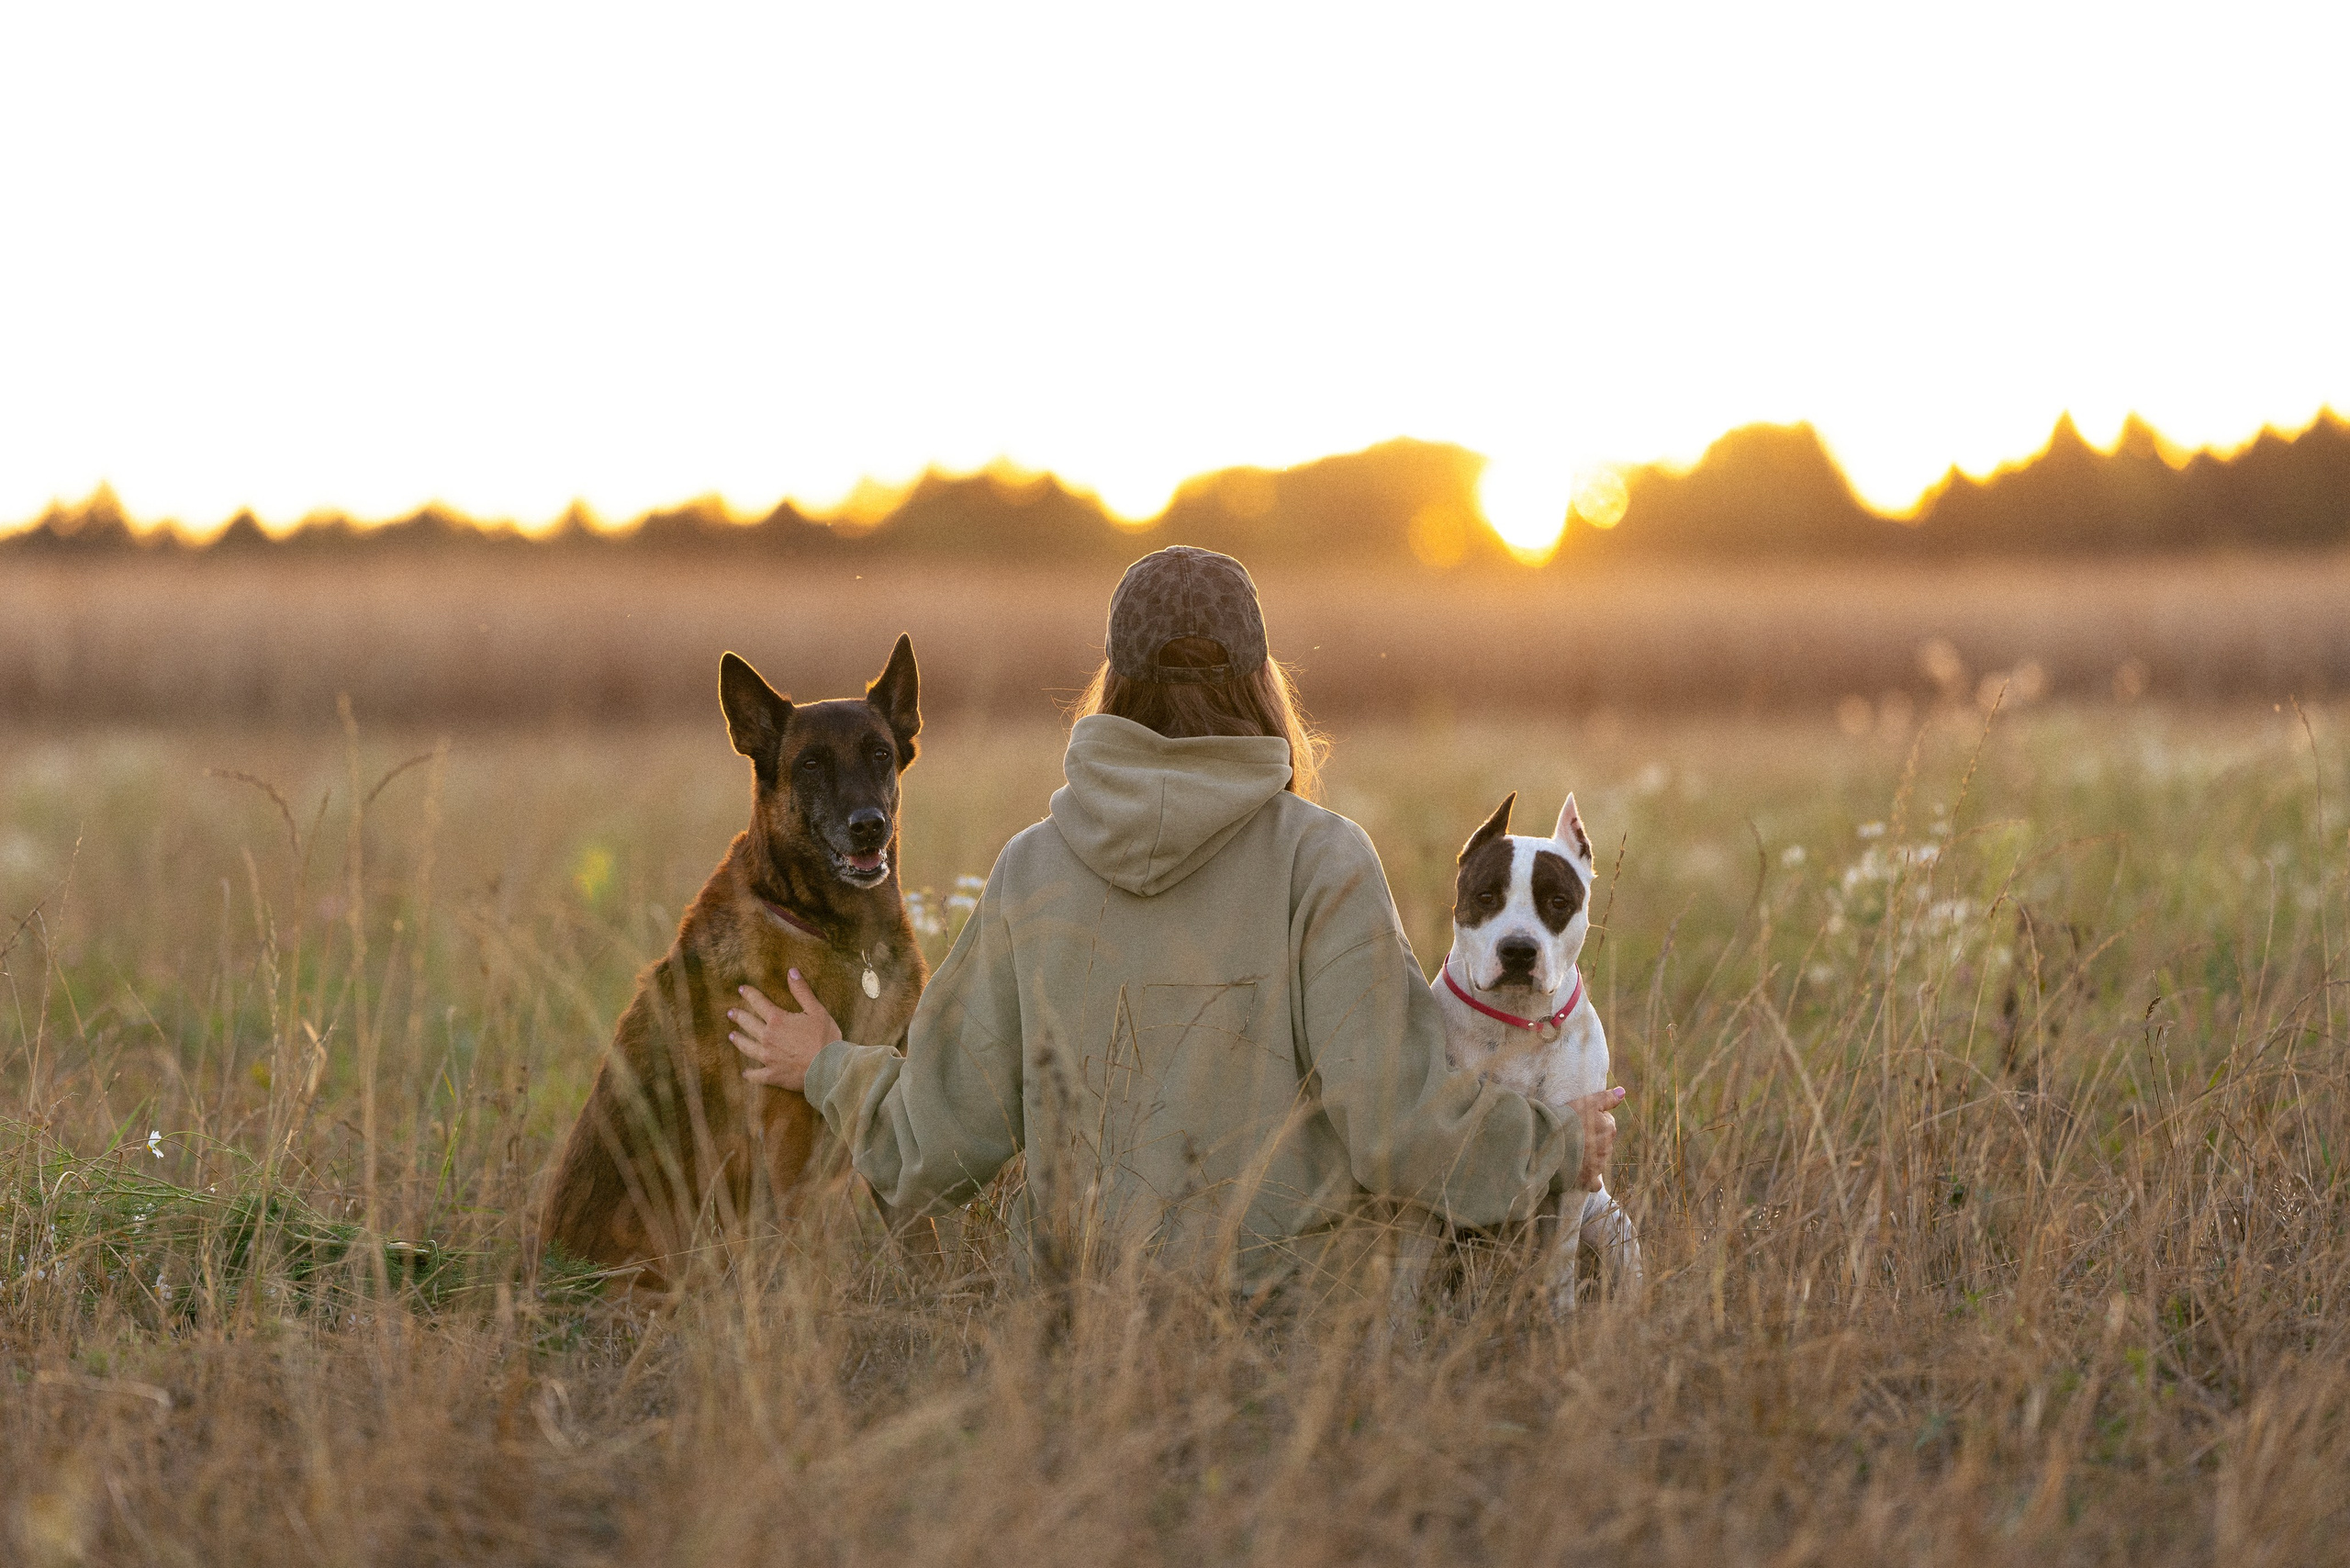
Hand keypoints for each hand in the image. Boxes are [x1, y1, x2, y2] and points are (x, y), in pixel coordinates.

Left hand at [727, 971, 840, 1092]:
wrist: (828, 1067)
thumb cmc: (825, 1038)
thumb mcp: (816, 1010)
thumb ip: (802, 991)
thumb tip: (791, 971)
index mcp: (778, 1020)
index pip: (759, 1002)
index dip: (749, 994)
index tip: (741, 989)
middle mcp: (768, 1038)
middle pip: (748, 1024)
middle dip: (738, 1016)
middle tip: (730, 1012)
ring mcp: (768, 1057)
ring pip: (747, 1047)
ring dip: (738, 1040)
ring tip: (732, 1036)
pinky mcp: (772, 1075)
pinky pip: (756, 1075)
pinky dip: (750, 1074)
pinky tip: (745, 1073)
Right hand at [1567, 1085, 1624, 1191]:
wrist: (1551, 1144)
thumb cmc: (1567, 1120)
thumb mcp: (1586, 1102)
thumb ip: (1606, 1098)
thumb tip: (1622, 1092)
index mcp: (1609, 1129)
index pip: (1607, 1122)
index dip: (1593, 1120)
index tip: (1579, 1119)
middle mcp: (1607, 1148)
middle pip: (1603, 1141)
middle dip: (1592, 1138)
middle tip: (1575, 1134)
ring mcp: (1598, 1165)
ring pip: (1598, 1159)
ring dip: (1590, 1156)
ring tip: (1572, 1150)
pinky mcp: (1588, 1179)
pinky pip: (1594, 1182)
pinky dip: (1590, 1179)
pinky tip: (1582, 1175)